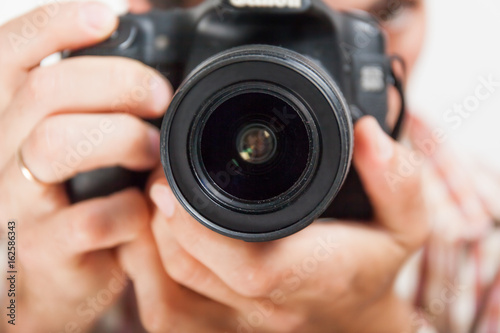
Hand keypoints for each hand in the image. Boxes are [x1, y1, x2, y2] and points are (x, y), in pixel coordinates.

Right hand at [0, 2, 170, 331]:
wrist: (44, 277)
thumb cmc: (65, 196)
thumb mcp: (68, 136)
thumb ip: (91, 96)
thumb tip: (140, 30)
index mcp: (7, 115)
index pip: (9, 50)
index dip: (57, 23)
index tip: (110, 15)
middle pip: (46, 90)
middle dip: (118, 83)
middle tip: (159, 95)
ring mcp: (16, 201)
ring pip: (56, 145)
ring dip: (122, 139)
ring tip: (152, 151)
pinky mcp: (44, 247)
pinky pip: (91, 218)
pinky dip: (131, 208)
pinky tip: (143, 208)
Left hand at [119, 117, 429, 331]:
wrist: (352, 317)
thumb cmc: (371, 266)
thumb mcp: (403, 222)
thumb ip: (396, 178)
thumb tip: (368, 132)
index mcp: (314, 277)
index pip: (249, 267)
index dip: (199, 228)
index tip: (169, 183)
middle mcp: (271, 307)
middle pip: (192, 270)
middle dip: (164, 218)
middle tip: (159, 171)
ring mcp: (240, 323)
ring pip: (170, 288)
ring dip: (153, 237)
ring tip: (156, 193)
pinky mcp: (217, 327)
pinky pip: (166, 303)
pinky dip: (150, 264)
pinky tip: (157, 232)